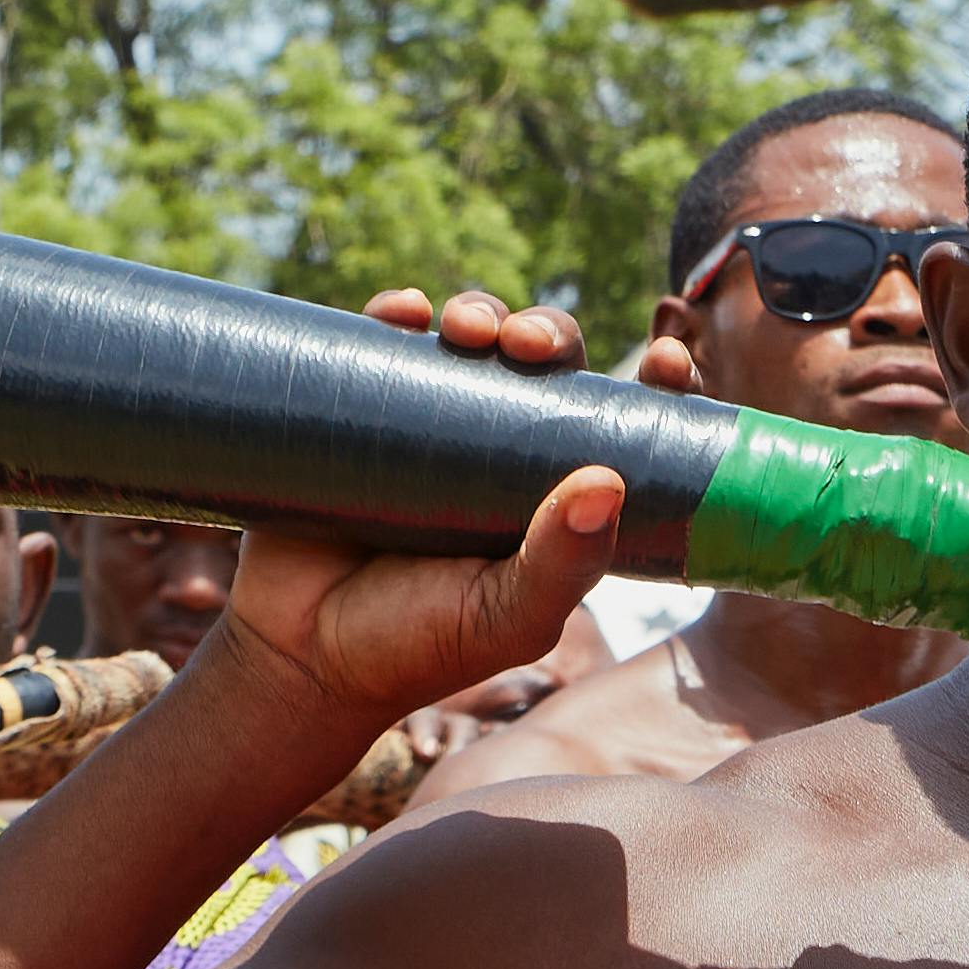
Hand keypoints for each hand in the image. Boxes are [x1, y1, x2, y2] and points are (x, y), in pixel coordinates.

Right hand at [207, 291, 626, 756]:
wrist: (299, 656)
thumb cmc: (417, 646)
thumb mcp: (505, 618)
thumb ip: (561, 566)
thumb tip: (609, 481)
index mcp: (558, 497)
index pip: (622, 426)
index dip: (653, 386)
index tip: (669, 361)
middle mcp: (501, 451)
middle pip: (545, 364)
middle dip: (549, 334)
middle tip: (529, 345)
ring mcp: (431, 424)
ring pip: (472, 341)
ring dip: (481, 313)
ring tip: (466, 330)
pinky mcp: (361, 409)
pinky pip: (386, 343)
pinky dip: (399, 314)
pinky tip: (404, 312)